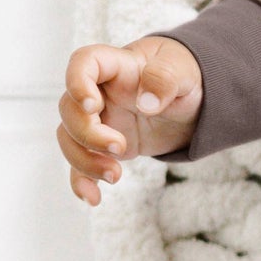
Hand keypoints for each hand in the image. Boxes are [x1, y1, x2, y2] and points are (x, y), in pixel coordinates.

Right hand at [59, 37, 203, 205]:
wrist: (191, 101)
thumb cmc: (185, 77)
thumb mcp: (185, 72)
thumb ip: (166, 79)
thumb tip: (146, 103)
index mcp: (117, 66)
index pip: (84, 62)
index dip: (77, 82)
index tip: (92, 105)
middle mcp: (100, 92)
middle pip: (69, 109)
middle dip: (88, 133)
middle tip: (120, 147)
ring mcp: (99, 119)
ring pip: (69, 138)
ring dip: (84, 161)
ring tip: (115, 176)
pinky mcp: (103, 145)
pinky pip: (81, 162)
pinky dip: (83, 181)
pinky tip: (93, 198)